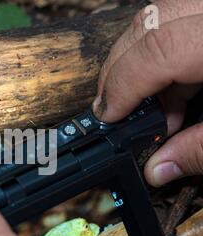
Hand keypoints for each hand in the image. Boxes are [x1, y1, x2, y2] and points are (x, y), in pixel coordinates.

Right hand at [93, 0, 202, 186]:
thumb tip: (160, 169)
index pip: (155, 50)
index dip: (122, 84)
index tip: (108, 115)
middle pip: (147, 26)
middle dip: (119, 70)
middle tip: (112, 108)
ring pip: (157, 17)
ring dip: (141, 62)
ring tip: (149, 106)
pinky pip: (177, 19)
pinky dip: (165, 53)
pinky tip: (177, 88)